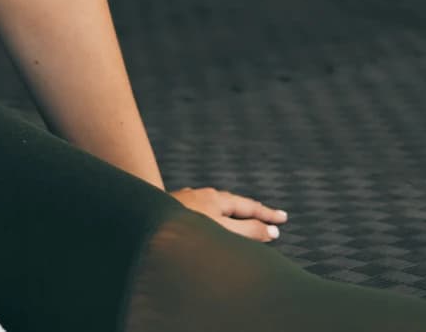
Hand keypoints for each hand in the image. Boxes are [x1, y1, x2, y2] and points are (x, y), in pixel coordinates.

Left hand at [167, 187, 287, 242]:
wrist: (142, 222)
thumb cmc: (185, 229)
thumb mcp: (223, 230)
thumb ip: (248, 231)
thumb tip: (272, 231)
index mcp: (215, 198)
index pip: (248, 206)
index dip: (267, 214)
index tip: (284, 218)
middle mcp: (200, 195)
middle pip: (231, 203)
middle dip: (250, 212)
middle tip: (268, 218)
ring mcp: (184, 201)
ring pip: (214, 207)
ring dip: (231, 215)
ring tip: (240, 222)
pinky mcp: (171, 211)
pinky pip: (200, 213)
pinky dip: (213, 219)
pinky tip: (206, 224)